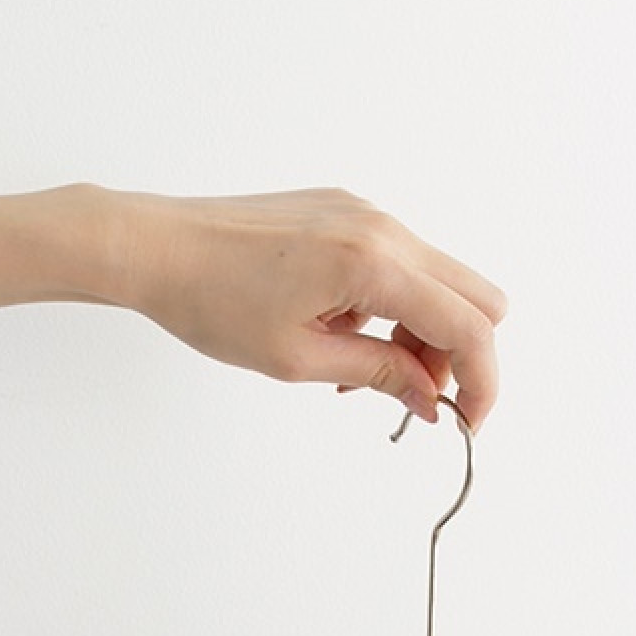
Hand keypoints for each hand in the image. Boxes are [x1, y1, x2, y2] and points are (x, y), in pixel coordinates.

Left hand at [106, 187, 507, 430]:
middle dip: (458, 355)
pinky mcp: (346, 213)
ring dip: (422, 333)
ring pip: (440, 282)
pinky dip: (394, 306)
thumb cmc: (211, 301)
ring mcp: (365, 214)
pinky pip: (402, 263)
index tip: (465, 422)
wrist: (155, 247)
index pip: (468, 325)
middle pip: (476, 297)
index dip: (481, 382)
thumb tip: (431, 400)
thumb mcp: (299, 359)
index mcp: (373, 263)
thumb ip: (379, 376)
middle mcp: (381, 228)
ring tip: (358, 367)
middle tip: (410, 392)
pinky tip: (342, 331)